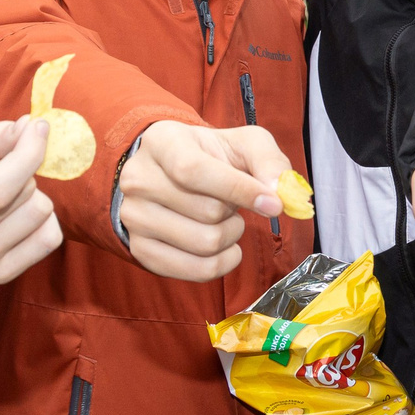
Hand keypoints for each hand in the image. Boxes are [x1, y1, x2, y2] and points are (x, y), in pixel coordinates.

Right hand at [0, 119, 62, 283]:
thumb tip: (32, 128)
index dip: (27, 155)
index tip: (39, 129)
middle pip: (25, 197)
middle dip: (21, 172)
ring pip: (41, 216)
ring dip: (31, 195)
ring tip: (2, 195)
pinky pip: (48, 239)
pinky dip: (42, 220)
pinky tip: (16, 214)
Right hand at [117, 121, 290, 281]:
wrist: (172, 173)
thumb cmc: (212, 156)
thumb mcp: (244, 143)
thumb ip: (269, 161)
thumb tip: (280, 194)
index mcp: (162, 143)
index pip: (194, 171)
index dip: (239, 190)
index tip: (274, 204)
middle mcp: (138, 179)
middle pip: (207, 212)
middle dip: (236, 211)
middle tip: (231, 202)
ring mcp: (134, 217)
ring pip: (204, 243)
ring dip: (231, 236)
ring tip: (223, 219)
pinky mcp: (140, 250)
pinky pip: (196, 271)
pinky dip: (223, 263)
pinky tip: (224, 247)